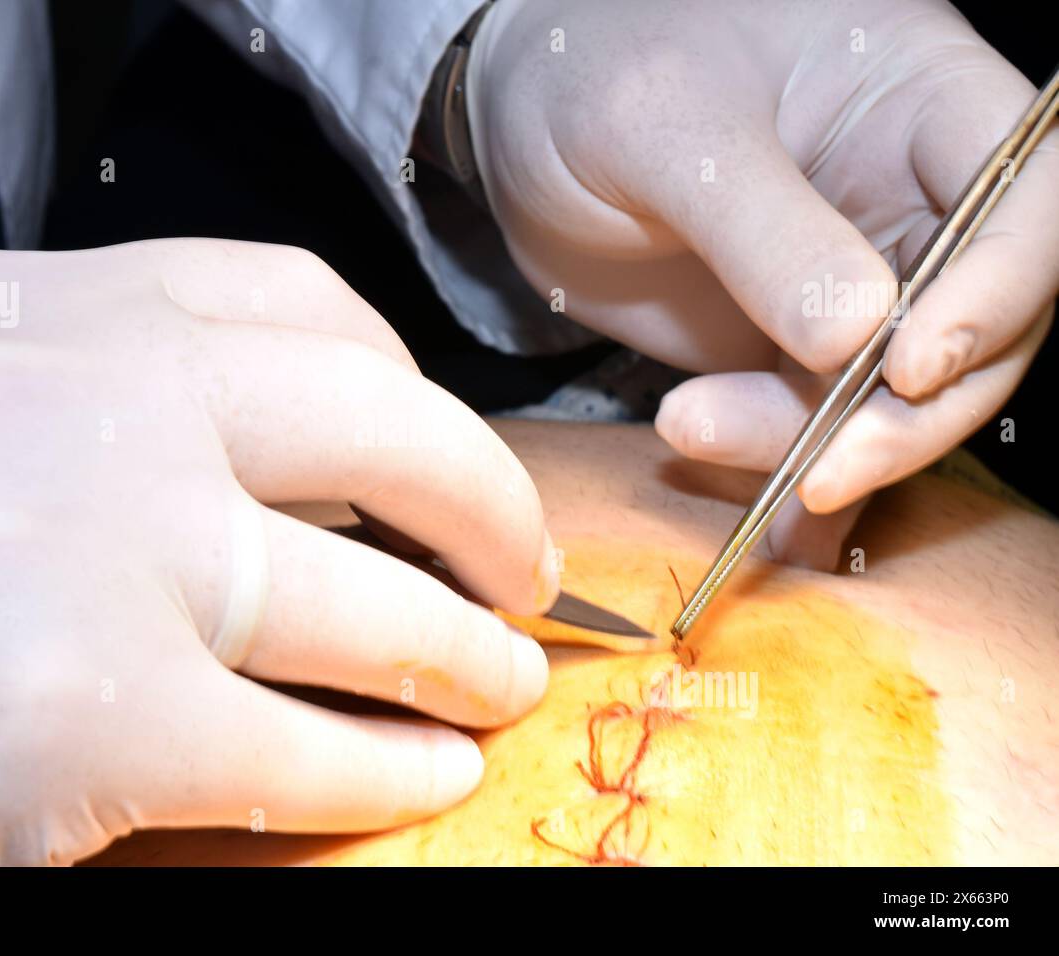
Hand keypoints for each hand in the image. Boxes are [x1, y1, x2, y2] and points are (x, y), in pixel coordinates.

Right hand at [0, 240, 558, 863]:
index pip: (289, 299)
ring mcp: (76, 551)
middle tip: (524, 568)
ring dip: (464, 654)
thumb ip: (132, 404)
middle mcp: (54, 399)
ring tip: (500, 681)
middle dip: (488, 502)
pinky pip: (306, 747)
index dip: (404, 377)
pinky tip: (430, 774)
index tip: (441, 450)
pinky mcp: (86, 717)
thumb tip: (352, 464)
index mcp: (24, 311)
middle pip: (373, 421)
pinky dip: (392, 769)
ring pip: (364, 599)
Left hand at [468, 0, 1056, 566]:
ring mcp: (851, 283)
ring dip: (819, 449)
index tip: (907, 367)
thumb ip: (763, 228)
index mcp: (917, 104)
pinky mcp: (787, 346)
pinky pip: (819, 424)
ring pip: (897, 400)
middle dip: (909, 416)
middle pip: (984, 328)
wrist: (519, 122)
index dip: (999, 294)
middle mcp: (908, 201)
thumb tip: (858, 336)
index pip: (1031, 203)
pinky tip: (760, 522)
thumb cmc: (596, 71)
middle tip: (819, 468)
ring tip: (689, 427)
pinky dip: (792, 476)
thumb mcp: (669, 130)